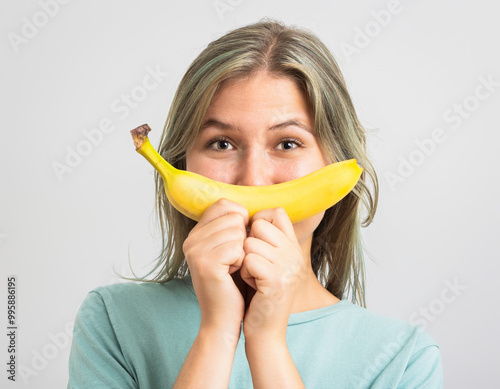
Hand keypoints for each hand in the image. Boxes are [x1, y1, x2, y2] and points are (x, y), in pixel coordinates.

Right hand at [183, 198, 248, 333]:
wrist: (224, 319)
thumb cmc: (233, 284)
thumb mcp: (230, 249)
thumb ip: (232, 226)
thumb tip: (248, 207)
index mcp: (196, 233)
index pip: (224, 204)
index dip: (240, 220)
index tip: (238, 244)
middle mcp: (191, 239)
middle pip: (233, 216)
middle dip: (243, 239)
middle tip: (233, 262)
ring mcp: (196, 251)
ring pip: (237, 231)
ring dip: (243, 251)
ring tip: (232, 269)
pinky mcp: (206, 264)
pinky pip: (238, 248)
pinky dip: (243, 262)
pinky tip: (232, 275)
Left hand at [240, 207, 304, 340]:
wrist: (266, 332)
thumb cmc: (260, 296)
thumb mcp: (269, 263)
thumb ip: (266, 241)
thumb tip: (249, 217)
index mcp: (294, 247)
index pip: (277, 212)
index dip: (258, 221)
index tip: (251, 241)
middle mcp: (295, 253)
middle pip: (260, 225)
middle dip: (248, 243)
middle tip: (252, 264)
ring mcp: (288, 266)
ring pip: (250, 243)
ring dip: (244, 260)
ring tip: (252, 277)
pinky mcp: (276, 280)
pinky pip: (248, 260)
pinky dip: (244, 273)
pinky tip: (252, 285)